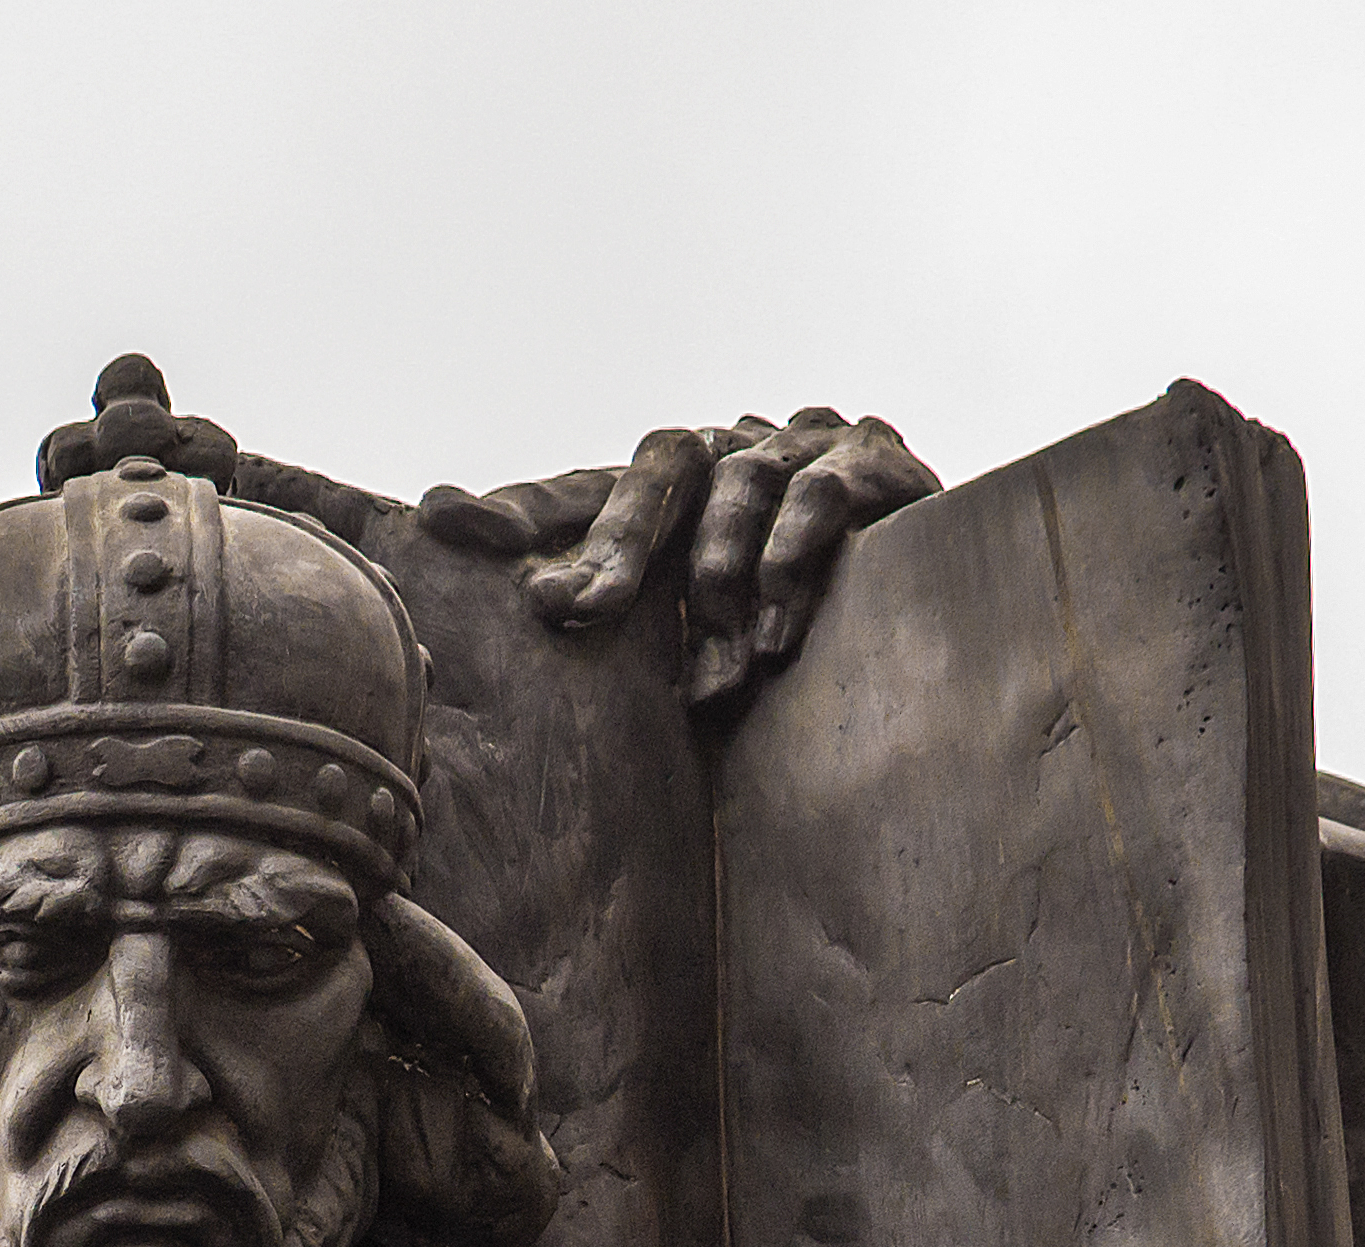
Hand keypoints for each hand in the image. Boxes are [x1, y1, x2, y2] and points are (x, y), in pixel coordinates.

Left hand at [416, 411, 938, 708]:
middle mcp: (727, 449)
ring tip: (716, 683)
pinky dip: (793, 561)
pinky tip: (778, 635)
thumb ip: (605, 617)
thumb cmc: (773, 623)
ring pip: (740, 491)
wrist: (923, 597)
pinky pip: (820, 495)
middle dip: (612, 547)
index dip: (514, 508)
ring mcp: (801, 445)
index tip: (440, 521)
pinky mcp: (874, 462)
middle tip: (564, 608)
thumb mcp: (675, 638)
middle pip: (657, 470)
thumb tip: (511, 604)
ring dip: (721, 589)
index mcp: (667, 486)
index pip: (579, 489)